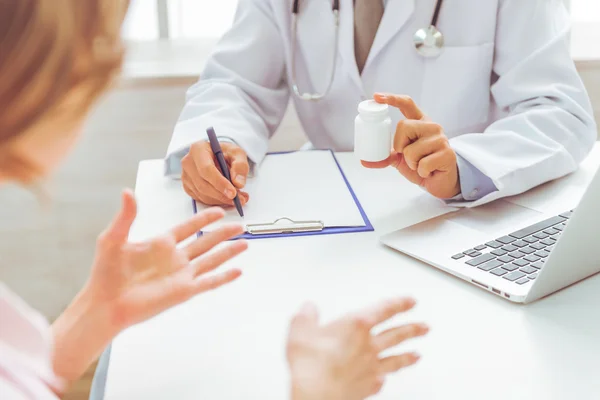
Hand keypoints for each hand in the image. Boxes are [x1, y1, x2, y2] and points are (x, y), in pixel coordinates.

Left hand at [86, 189, 246, 330]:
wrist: (105, 303)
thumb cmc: (106, 273)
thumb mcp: (113, 238)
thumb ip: (126, 215)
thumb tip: (128, 192)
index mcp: (161, 244)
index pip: (188, 227)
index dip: (203, 219)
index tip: (218, 210)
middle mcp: (175, 258)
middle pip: (205, 242)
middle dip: (223, 233)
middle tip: (239, 225)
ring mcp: (181, 275)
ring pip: (212, 260)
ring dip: (228, 252)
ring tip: (244, 243)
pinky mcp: (184, 291)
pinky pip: (209, 282)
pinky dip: (224, 277)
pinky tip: (237, 271)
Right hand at [182, 140, 249, 205]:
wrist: (218, 156)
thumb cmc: (226, 153)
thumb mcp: (237, 153)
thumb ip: (240, 166)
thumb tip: (238, 183)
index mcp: (198, 149)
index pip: (206, 169)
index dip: (220, 183)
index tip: (233, 193)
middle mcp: (188, 162)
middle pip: (203, 185)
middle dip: (222, 195)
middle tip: (240, 200)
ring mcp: (186, 176)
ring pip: (203, 194)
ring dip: (221, 200)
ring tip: (238, 198)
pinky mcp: (188, 187)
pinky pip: (201, 199)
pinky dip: (216, 201)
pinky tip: (227, 197)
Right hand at [287, 298, 427, 399]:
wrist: (315, 395)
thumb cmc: (310, 365)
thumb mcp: (300, 330)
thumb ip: (305, 316)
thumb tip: (308, 310)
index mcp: (357, 325)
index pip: (385, 309)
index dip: (400, 303)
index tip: (410, 301)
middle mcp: (368, 345)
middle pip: (397, 334)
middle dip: (412, 328)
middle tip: (424, 326)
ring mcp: (371, 367)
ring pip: (396, 358)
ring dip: (408, 355)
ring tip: (417, 354)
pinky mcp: (368, 386)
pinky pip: (382, 380)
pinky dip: (385, 378)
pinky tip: (386, 379)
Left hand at [362, 93, 460, 198]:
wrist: (440, 182)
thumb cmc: (420, 165)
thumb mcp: (401, 159)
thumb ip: (386, 156)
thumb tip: (364, 162)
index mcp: (420, 123)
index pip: (407, 104)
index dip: (392, 98)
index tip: (377, 97)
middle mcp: (432, 127)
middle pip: (404, 125)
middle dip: (400, 145)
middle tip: (408, 155)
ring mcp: (441, 139)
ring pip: (411, 150)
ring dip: (411, 163)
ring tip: (420, 164)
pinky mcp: (448, 154)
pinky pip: (423, 164)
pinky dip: (421, 172)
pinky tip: (429, 171)